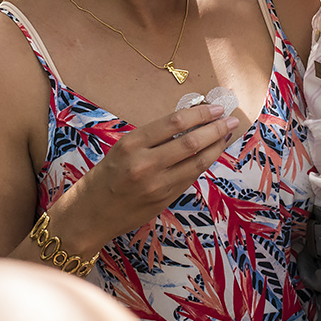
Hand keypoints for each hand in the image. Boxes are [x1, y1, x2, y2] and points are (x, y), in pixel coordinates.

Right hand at [74, 103, 238, 240]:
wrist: (90, 214)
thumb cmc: (103, 177)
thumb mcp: (121, 150)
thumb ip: (152, 139)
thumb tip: (187, 123)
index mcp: (131, 144)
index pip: (173, 123)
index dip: (199, 113)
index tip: (215, 107)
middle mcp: (145, 164)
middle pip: (191, 141)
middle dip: (215, 129)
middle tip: (230, 119)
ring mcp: (157, 185)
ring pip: (197, 162)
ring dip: (216, 147)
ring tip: (227, 135)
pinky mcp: (164, 200)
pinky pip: (190, 178)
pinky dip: (204, 164)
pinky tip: (212, 155)